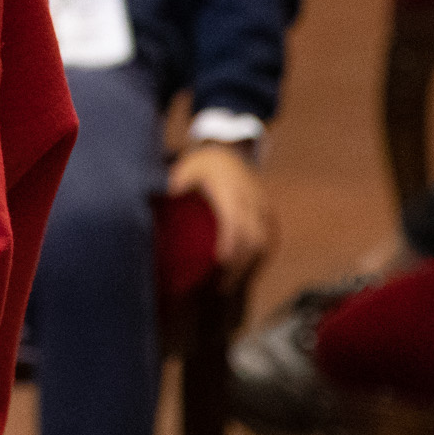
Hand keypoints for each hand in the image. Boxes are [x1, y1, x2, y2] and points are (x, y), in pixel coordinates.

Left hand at [167, 142, 274, 278]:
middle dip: (240, 264)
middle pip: (253, 237)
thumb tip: (165, 200)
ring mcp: (262, 206)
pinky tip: (243, 272)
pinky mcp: (267, 212)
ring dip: (249, 264)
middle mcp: (251, 199)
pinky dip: (257, 257)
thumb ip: (177, 184)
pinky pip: (268, 238)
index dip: (230, 243)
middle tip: (221, 286)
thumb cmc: (203, 162)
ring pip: (263, 240)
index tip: (220, 262)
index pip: (235, 221)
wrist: (231, 147)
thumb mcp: (187, 167)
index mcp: (231, 190)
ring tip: (229, 285)